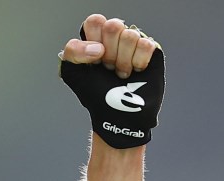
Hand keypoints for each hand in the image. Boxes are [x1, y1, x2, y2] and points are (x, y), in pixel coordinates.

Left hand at [59, 14, 164, 147]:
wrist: (118, 117)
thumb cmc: (95, 96)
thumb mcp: (72, 73)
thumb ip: (72, 51)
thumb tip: (98, 47)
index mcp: (96, 37)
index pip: (95, 21)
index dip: (94, 41)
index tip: (95, 60)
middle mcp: (116, 37)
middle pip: (113, 25)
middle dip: (109, 54)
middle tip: (109, 69)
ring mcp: (134, 43)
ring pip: (130, 35)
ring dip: (124, 62)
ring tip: (122, 74)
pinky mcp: (151, 51)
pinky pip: (146, 44)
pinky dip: (139, 63)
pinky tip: (136, 72)